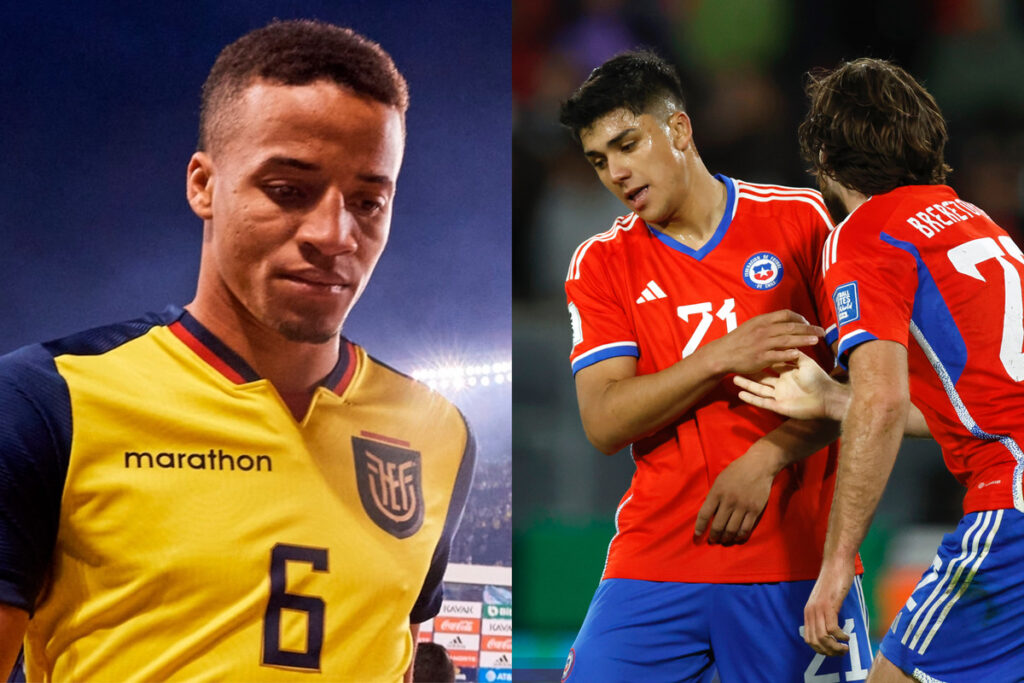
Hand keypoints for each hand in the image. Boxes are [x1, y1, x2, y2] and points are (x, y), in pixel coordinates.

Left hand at [694, 444, 777, 544]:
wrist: (759, 465)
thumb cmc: (737, 471)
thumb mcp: (720, 480)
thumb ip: (714, 496)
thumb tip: (709, 514)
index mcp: (717, 492)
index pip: (704, 514)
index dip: (700, 527)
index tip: (697, 535)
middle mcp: (729, 501)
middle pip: (718, 525)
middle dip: (714, 536)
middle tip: (712, 540)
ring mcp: (743, 506)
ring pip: (732, 530)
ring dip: (726, 538)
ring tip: (724, 541)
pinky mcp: (755, 510)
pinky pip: (746, 528)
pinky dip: (740, 536)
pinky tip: (737, 538)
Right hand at [702, 310, 823, 376]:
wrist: (723, 354)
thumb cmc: (737, 340)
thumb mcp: (751, 326)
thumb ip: (767, 324)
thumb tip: (784, 323)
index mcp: (762, 320)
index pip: (786, 314)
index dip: (800, 318)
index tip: (808, 324)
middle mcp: (764, 330)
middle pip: (791, 326)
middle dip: (809, 329)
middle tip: (822, 331)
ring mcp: (762, 344)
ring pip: (787, 340)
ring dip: (804, 340)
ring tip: (816, 340)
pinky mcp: (760, 358)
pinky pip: (778, 355)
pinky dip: (789, 354)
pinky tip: (799, 354)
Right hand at [733, 350, 845, 420]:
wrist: (826, 399)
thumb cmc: (818, 379)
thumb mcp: (805, 362)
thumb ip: (795, 354)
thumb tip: (787, 342)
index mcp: (788, 373)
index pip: (772, 364)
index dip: (762, 358)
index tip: (750, 350)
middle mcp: (782, 384)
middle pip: (762, 377)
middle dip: (750, 372)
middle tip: (737, 364)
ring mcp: (779, 395)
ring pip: (759, 389)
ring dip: (747, 385)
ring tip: (733, 379)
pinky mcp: (778, 406)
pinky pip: (762, 402)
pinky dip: (751, 398)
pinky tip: (740, 394)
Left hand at [803, 560, 854, 655]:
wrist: (836, 562)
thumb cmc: (834, 579)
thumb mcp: (825, 599)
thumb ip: (824, 612)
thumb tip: (830, 627)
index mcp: (808, 611)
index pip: (808, 639)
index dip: (821, 650)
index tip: (833, 651)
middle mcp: (810, 611)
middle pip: (814, 642)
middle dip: (828, 652)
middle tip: (841, 652)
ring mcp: (819, 608)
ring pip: (823, 638)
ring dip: (835, 648)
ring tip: (845, 648)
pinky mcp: (829, 605)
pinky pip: (832, 629)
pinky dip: (840, 637)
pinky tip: (847, 636)